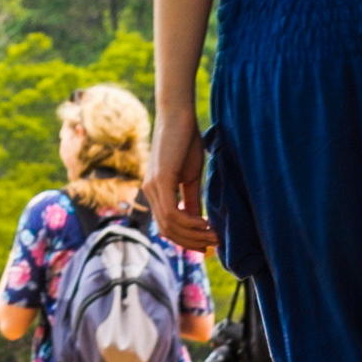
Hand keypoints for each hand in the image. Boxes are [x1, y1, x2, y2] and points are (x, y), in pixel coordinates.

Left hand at [154, 115, 210, 253]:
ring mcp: (152, 187)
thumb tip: (196, 222)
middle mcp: (148, 192)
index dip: (184, 239)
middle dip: (190, 241)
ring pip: (170, 225)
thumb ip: (190, 200)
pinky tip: (205, 223)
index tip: (205, 244)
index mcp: (154, 192)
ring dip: (193, 234)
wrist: (178, 117)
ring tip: (213, 234)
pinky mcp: (160, 180)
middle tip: (212, 244)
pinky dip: (189, 222)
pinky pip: (172, 212)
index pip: (165, 226)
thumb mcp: (190, 177)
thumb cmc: (184, 142)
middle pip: (166, 230)